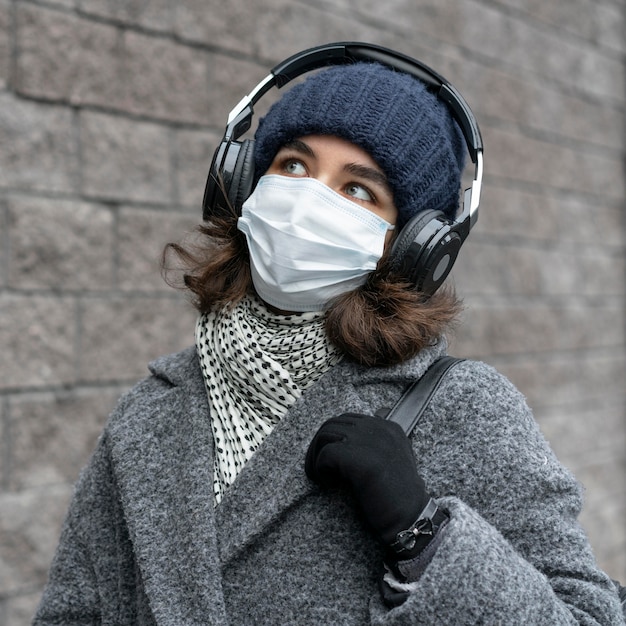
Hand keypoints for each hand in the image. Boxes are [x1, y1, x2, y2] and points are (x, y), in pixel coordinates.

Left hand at [305, 413, 429, 548]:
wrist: (410, 518)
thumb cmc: (398, 494)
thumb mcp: (395, 457)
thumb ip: (380, 440)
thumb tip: (365, 424)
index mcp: (388, 427)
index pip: (348, 419)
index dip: (332, 437)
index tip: (328, 457)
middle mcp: (380, 428)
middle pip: (333, 424)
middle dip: (318, 445)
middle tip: (316, 468)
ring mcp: (370, 441)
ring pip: (326, 435)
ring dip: (315, 456)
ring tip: (319, 476)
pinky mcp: (360, 459)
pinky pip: (326, 453)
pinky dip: (320, 469)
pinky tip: (328, 484)